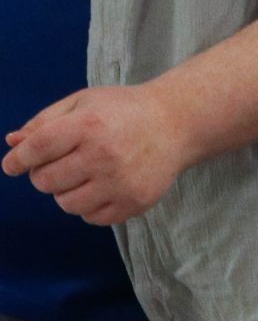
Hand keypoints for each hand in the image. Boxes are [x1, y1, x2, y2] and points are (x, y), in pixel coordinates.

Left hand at [3, 84, 192, 224]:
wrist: (177, 124)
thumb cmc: (124, 110)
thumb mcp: (82, 102)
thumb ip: (44, 122)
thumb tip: (13, 144)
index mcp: (88, 125)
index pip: (37, 149)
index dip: (17, 160)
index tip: (12, 165)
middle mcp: (104, 155)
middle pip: (46, 181)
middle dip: (44, 174)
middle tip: (61, 164)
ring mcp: (121, 182)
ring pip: (66, 204)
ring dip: (66, 192)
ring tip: (83, 176)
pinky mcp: (136, 202)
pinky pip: (92, 218)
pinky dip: (89, 206)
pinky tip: (102, 188)